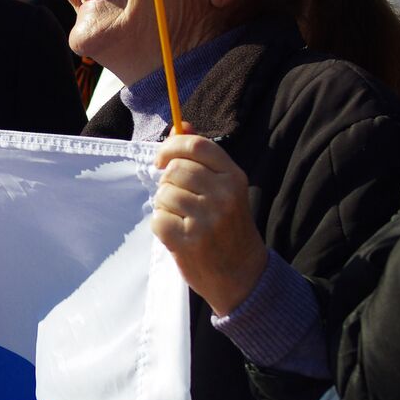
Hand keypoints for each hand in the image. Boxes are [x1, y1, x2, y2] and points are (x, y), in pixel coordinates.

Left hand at [151, 122, 268, 315]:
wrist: (242, 275)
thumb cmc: (229, 227)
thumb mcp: (226, 189)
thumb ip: (203, 158)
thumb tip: (180, 124)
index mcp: (234, 177)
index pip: (195, 145)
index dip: (171, 147)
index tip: (162, 160)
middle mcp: (223, 195)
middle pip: (175, 169)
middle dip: (169, 182)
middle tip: (181, 200)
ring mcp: (206, 219)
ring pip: (163, 194)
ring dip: (166, 206)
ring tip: (184, 220)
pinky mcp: (188, 240)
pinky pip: (157, 218)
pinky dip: (162, 226)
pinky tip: (179, 235)